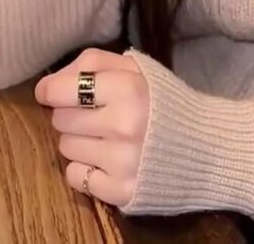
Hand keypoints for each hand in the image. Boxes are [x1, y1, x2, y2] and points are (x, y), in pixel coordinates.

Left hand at [35, 48, 148, 206]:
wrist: (204, 146)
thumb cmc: (163, 101)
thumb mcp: (135, 67)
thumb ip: (92, 63)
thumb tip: (49, 83)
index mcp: (127, 88)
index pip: (59, 91)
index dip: (50, 91)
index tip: (52, 93)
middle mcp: (122, 125)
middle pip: (61, 119)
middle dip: (71, 114)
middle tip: (94, 114)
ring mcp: (121, 161)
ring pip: (65, 147)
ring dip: (78, 141)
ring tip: (105, 137)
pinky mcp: (121, 190)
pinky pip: (75, 176)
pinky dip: (84, 168)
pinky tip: (106, 160)